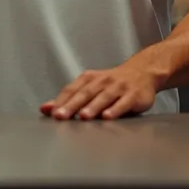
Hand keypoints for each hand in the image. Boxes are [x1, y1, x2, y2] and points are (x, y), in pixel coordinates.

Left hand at [40, 57, 157, 119]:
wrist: (142, 71)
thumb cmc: (112, 83)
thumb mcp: (90, 87)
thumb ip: (69, 99)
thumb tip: (45, 108)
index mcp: (89, 78)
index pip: (72, 89)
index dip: (61, 101)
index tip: (51, 112)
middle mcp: (102, 80)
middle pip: (85, 93)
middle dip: (72, 105)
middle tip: (61, 116)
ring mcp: (118, 86)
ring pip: (104, 97)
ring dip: (93, 106)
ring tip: (84, 116)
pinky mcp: (133, 94)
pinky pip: (123, 102)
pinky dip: (115, 109)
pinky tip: (108, 117)